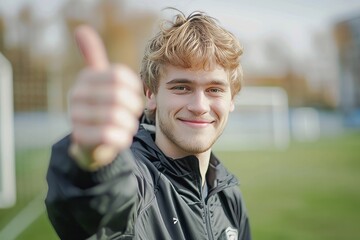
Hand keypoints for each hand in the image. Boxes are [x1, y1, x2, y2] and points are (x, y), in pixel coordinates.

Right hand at [68, 25, 143, 170]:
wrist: (90, 142)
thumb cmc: (101, 108)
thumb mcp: (99, 82)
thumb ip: (95, 58)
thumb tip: (81, 29)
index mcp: (85, 78)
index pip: (119, 75)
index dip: (135, 87)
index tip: (135, 95)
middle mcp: (76, 94)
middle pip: (119, 96)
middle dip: (134, 108)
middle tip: (133, 114)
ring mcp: (75, 116)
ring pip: (117, 117)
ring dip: (129, 124)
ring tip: (126, 126)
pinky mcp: (80, 138)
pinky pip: (112, 136)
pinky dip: (123, 138)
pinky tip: (120, 138)